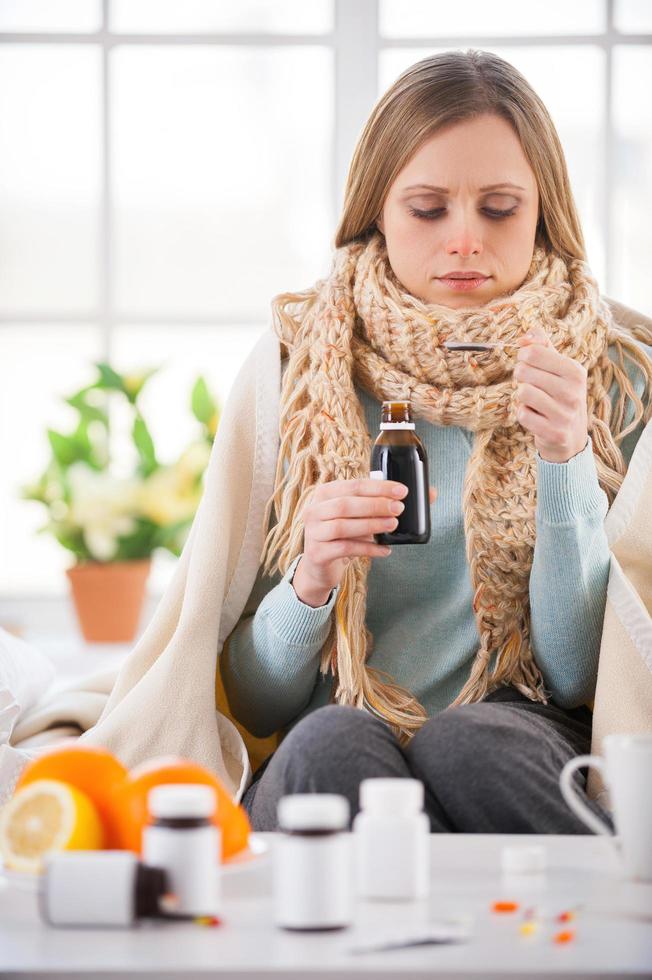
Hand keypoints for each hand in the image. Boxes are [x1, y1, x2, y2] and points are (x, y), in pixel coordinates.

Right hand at [292, 479, 437, 605]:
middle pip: (346, 504)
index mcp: (325, 493)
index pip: (353, 485)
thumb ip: (386, 502)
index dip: (379, 487)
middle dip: (376, 505)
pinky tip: (385, 550)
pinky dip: (368, 548)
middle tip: (399, 508)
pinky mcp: (317, 553)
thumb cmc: (345, 534)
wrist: (321, 565)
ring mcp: (313, 532)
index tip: (402, 491)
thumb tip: (430, 494)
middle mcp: (314, 510)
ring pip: (343, 526)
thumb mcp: (361, 515)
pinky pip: (345, 548)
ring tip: (394, 525)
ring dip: (372, 524)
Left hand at [514, 326, 588, 463]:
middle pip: (523, 371)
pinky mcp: (554, 432)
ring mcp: (565, 413)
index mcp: (575, 371)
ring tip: (535, 402)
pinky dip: (524, 415)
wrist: (571, 436)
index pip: (532, 352)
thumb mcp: (557, 367)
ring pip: (522, 392)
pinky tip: (536, 417)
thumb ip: (541, 345)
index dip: (523, 356)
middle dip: (521, 378)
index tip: (528, 363)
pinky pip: (522, 414)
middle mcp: (573, 391)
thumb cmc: (560, 395)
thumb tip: (523, 338)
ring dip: (522, 397)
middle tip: (532, 385)